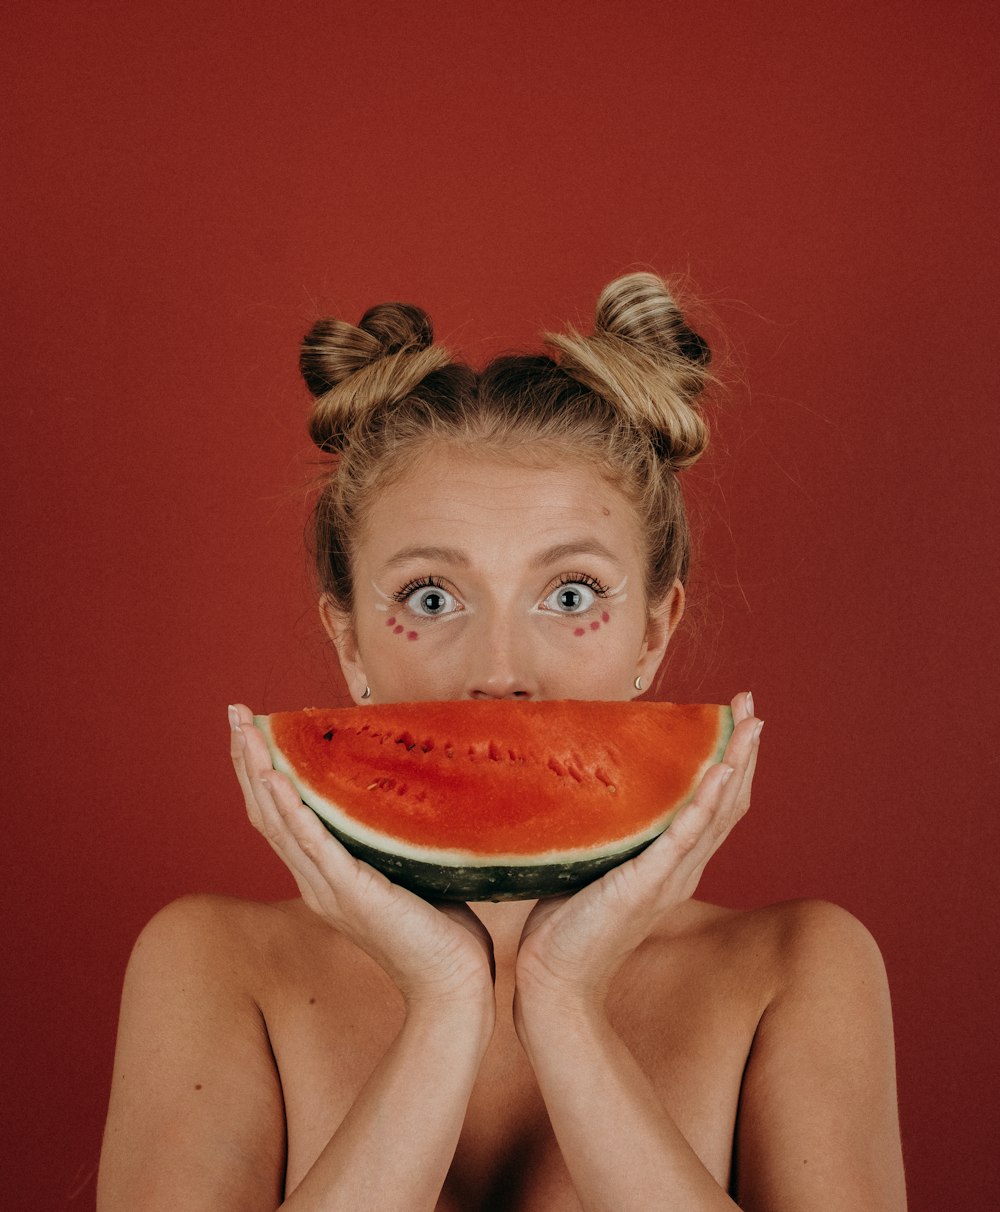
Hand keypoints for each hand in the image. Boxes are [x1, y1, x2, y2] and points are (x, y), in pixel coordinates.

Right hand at [229, 705, 495, 1011]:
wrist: (452, 985)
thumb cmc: (440, 932)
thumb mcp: (408, 869)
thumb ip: (393, 837)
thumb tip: (408, 790)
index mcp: (325, 875)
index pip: (281, 815)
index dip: (262, 771)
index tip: (253, 728)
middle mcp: (315, 880)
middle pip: (266, 810)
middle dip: (247, 758)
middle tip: (233, 712)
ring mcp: (328, 888)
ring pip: (279, 820)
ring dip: (257, 770)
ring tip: (242, 730)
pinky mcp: (351, 893)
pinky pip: (312, 845)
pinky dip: (290, 810)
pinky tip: (275, 778)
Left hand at [514, 691, 761, 1017]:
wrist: (554, 978)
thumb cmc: (566, 922)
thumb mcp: (594, 861)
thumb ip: (606, 830)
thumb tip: (586, 782)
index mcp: (674, 863)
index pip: (714, 805)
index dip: (731, 761)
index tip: (737, 717)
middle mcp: (683, 869)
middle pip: (728, 801)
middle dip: (743, 749)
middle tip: (753, 704)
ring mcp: (670, 877)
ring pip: (717, 812)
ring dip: (736, 764)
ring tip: (750, 726)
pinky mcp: (648, 884)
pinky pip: (685, 837)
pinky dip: (707, 802)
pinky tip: (721, 771)